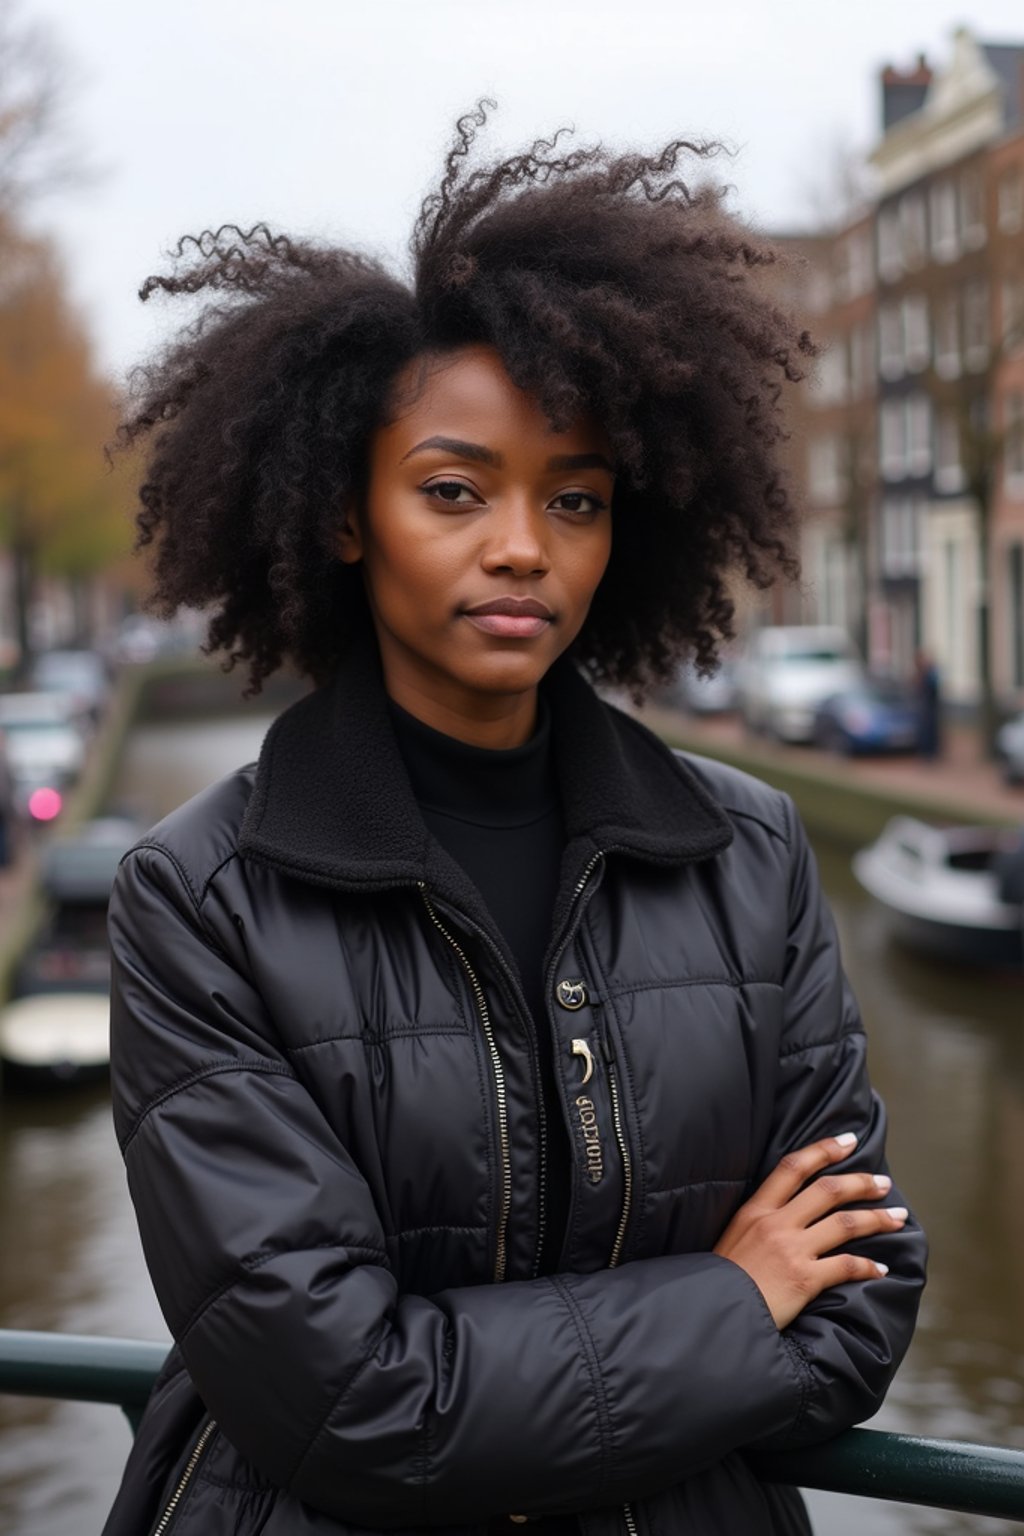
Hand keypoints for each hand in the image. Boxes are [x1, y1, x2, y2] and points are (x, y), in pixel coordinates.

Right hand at [713, 1134, 905, 1329]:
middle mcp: (776, 1223)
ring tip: (898, 1218)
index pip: (793, 1167)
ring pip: (845, 1224)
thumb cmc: (721, 1281)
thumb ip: (757, 1223)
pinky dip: (868, 1266)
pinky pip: (845, 1266)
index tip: (848, 1141)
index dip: (823, 1149)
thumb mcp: (732, 1238)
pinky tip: (880, 1269)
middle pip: (827, 1190)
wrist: (715, 1313)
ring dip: (877, 1219)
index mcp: (755, 1210)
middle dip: (860, 1182)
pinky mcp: (804, 1280)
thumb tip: (785, 1214)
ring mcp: (791, 1250)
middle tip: (882, 1182)